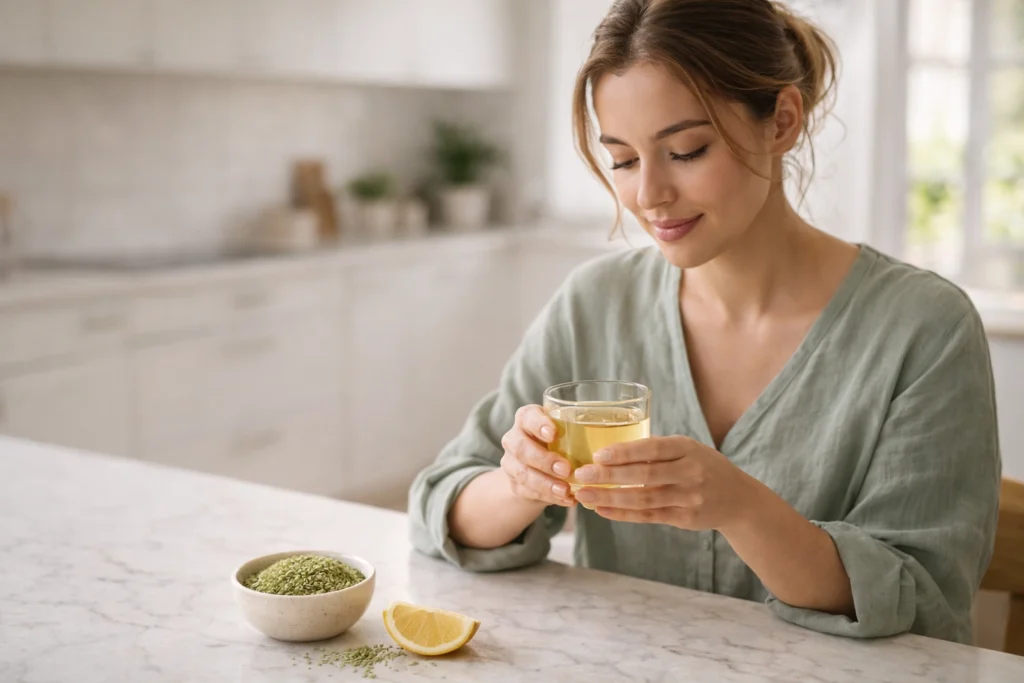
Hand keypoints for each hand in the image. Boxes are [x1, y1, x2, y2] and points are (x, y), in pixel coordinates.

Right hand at [499, 405, 575, 506]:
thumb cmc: (558, 444)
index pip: (528, 416)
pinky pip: (528, 491)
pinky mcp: (514, 484)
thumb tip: (609, 442)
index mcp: (527, 419)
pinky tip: (566, 499)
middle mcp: (514, 438)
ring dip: (546, 483)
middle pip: (522, 448)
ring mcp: (511, 462)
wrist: (535, 471)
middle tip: (566, 469)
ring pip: (523, 473)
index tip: (554, 433)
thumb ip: (578, 434)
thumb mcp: (565, 434)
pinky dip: (548, 496)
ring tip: (566, 491)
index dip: (539, 424)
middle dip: (544, 460)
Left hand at [571, 436, 761, 530]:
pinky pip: (649, 516)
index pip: (652, 448)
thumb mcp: (688, 449)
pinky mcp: (685, 518)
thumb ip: (657, 449)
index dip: (624, 452)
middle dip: (609, 476)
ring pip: (643, 499)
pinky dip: (623, 514)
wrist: (739, 499)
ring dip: (610, 498)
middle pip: (644, 475)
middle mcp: (690, 472)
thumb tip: (610, 448)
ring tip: (584, 495)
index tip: (598, 455)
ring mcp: (689, 497)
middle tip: (582, 475)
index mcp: (687, 448)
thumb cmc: (703, 467)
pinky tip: (602, 510)